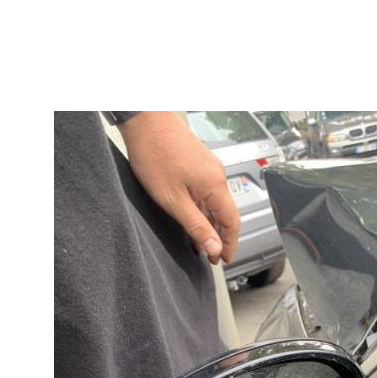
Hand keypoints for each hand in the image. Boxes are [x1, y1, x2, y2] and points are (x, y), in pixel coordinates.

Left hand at [119, 113, 239, 264]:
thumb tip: (213, 247)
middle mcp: (216, 175)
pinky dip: (203, 208)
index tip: (224, 258)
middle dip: (219, 236)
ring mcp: (208, 167)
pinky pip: (206, 191)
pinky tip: (191, 216)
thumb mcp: (173, 200)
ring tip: (199, 241)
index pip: (232, 222)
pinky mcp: (197, 162)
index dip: (230, 243)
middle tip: (211, 255)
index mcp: (215, 185)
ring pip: (215, 202)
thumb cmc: (154, 153)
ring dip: (210, 223)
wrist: (144, 119)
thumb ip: (195, 225)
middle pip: (226, 212)